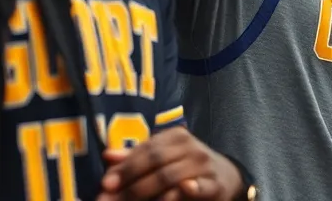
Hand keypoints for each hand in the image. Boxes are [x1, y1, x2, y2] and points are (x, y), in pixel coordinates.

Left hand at [98, 127, 244, 200]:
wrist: (226, 177)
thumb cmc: (187, 166)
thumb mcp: (164, 157)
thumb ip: (137, 158)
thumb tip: (108, 156)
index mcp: (176, 136)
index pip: (146, 150)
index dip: (125, 167)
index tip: (105, 184)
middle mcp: (190, 146)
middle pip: (155, 162)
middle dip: (130, 183)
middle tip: (109, 199)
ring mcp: (203, 165)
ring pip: (170, 176)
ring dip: (146, 191)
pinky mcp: (215, 185)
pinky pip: (199, 187)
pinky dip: (190, 189)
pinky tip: (183, 188)